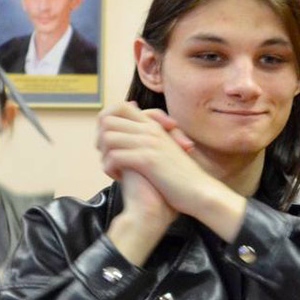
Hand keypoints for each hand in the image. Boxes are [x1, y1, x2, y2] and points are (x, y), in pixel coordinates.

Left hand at [97, 102, 225, 217]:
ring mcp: (149, 143)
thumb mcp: (166, 151)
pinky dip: (110, 168)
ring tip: (112, 169)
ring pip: (108, 138)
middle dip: (100, 140)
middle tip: (107, 157)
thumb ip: (149, 141)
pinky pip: (115, 157)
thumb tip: (127, 140)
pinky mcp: (147, 160)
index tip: (108, 142)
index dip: (106, 121)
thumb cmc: (182, 177)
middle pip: (107, 120)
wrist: (200, 192)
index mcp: (154, 126)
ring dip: (104, 155)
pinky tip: (118, 178)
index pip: (120, 106)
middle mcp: (150, 130)